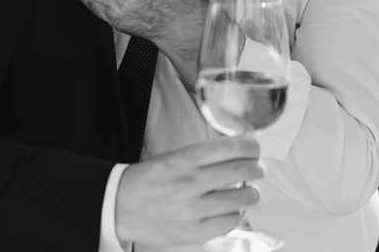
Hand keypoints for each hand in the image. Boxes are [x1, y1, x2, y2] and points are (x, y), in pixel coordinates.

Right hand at [115, 137, 264, 246]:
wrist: (119, 207)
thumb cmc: (147, 180)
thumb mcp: (172, 158)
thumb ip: (202, 157)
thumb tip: (235, 153)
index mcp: (184, 160)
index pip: (229, 148)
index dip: (249, 146)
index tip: (254, 147)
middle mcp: (191, 183)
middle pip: (240, 170)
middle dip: (256, 167)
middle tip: (258, 168)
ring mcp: (194, 209)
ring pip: (241, 198)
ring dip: (252, 193)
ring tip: (251, 191)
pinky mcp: (194, 232)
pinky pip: (230, 222)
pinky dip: (237, 213)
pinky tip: (233, 209)